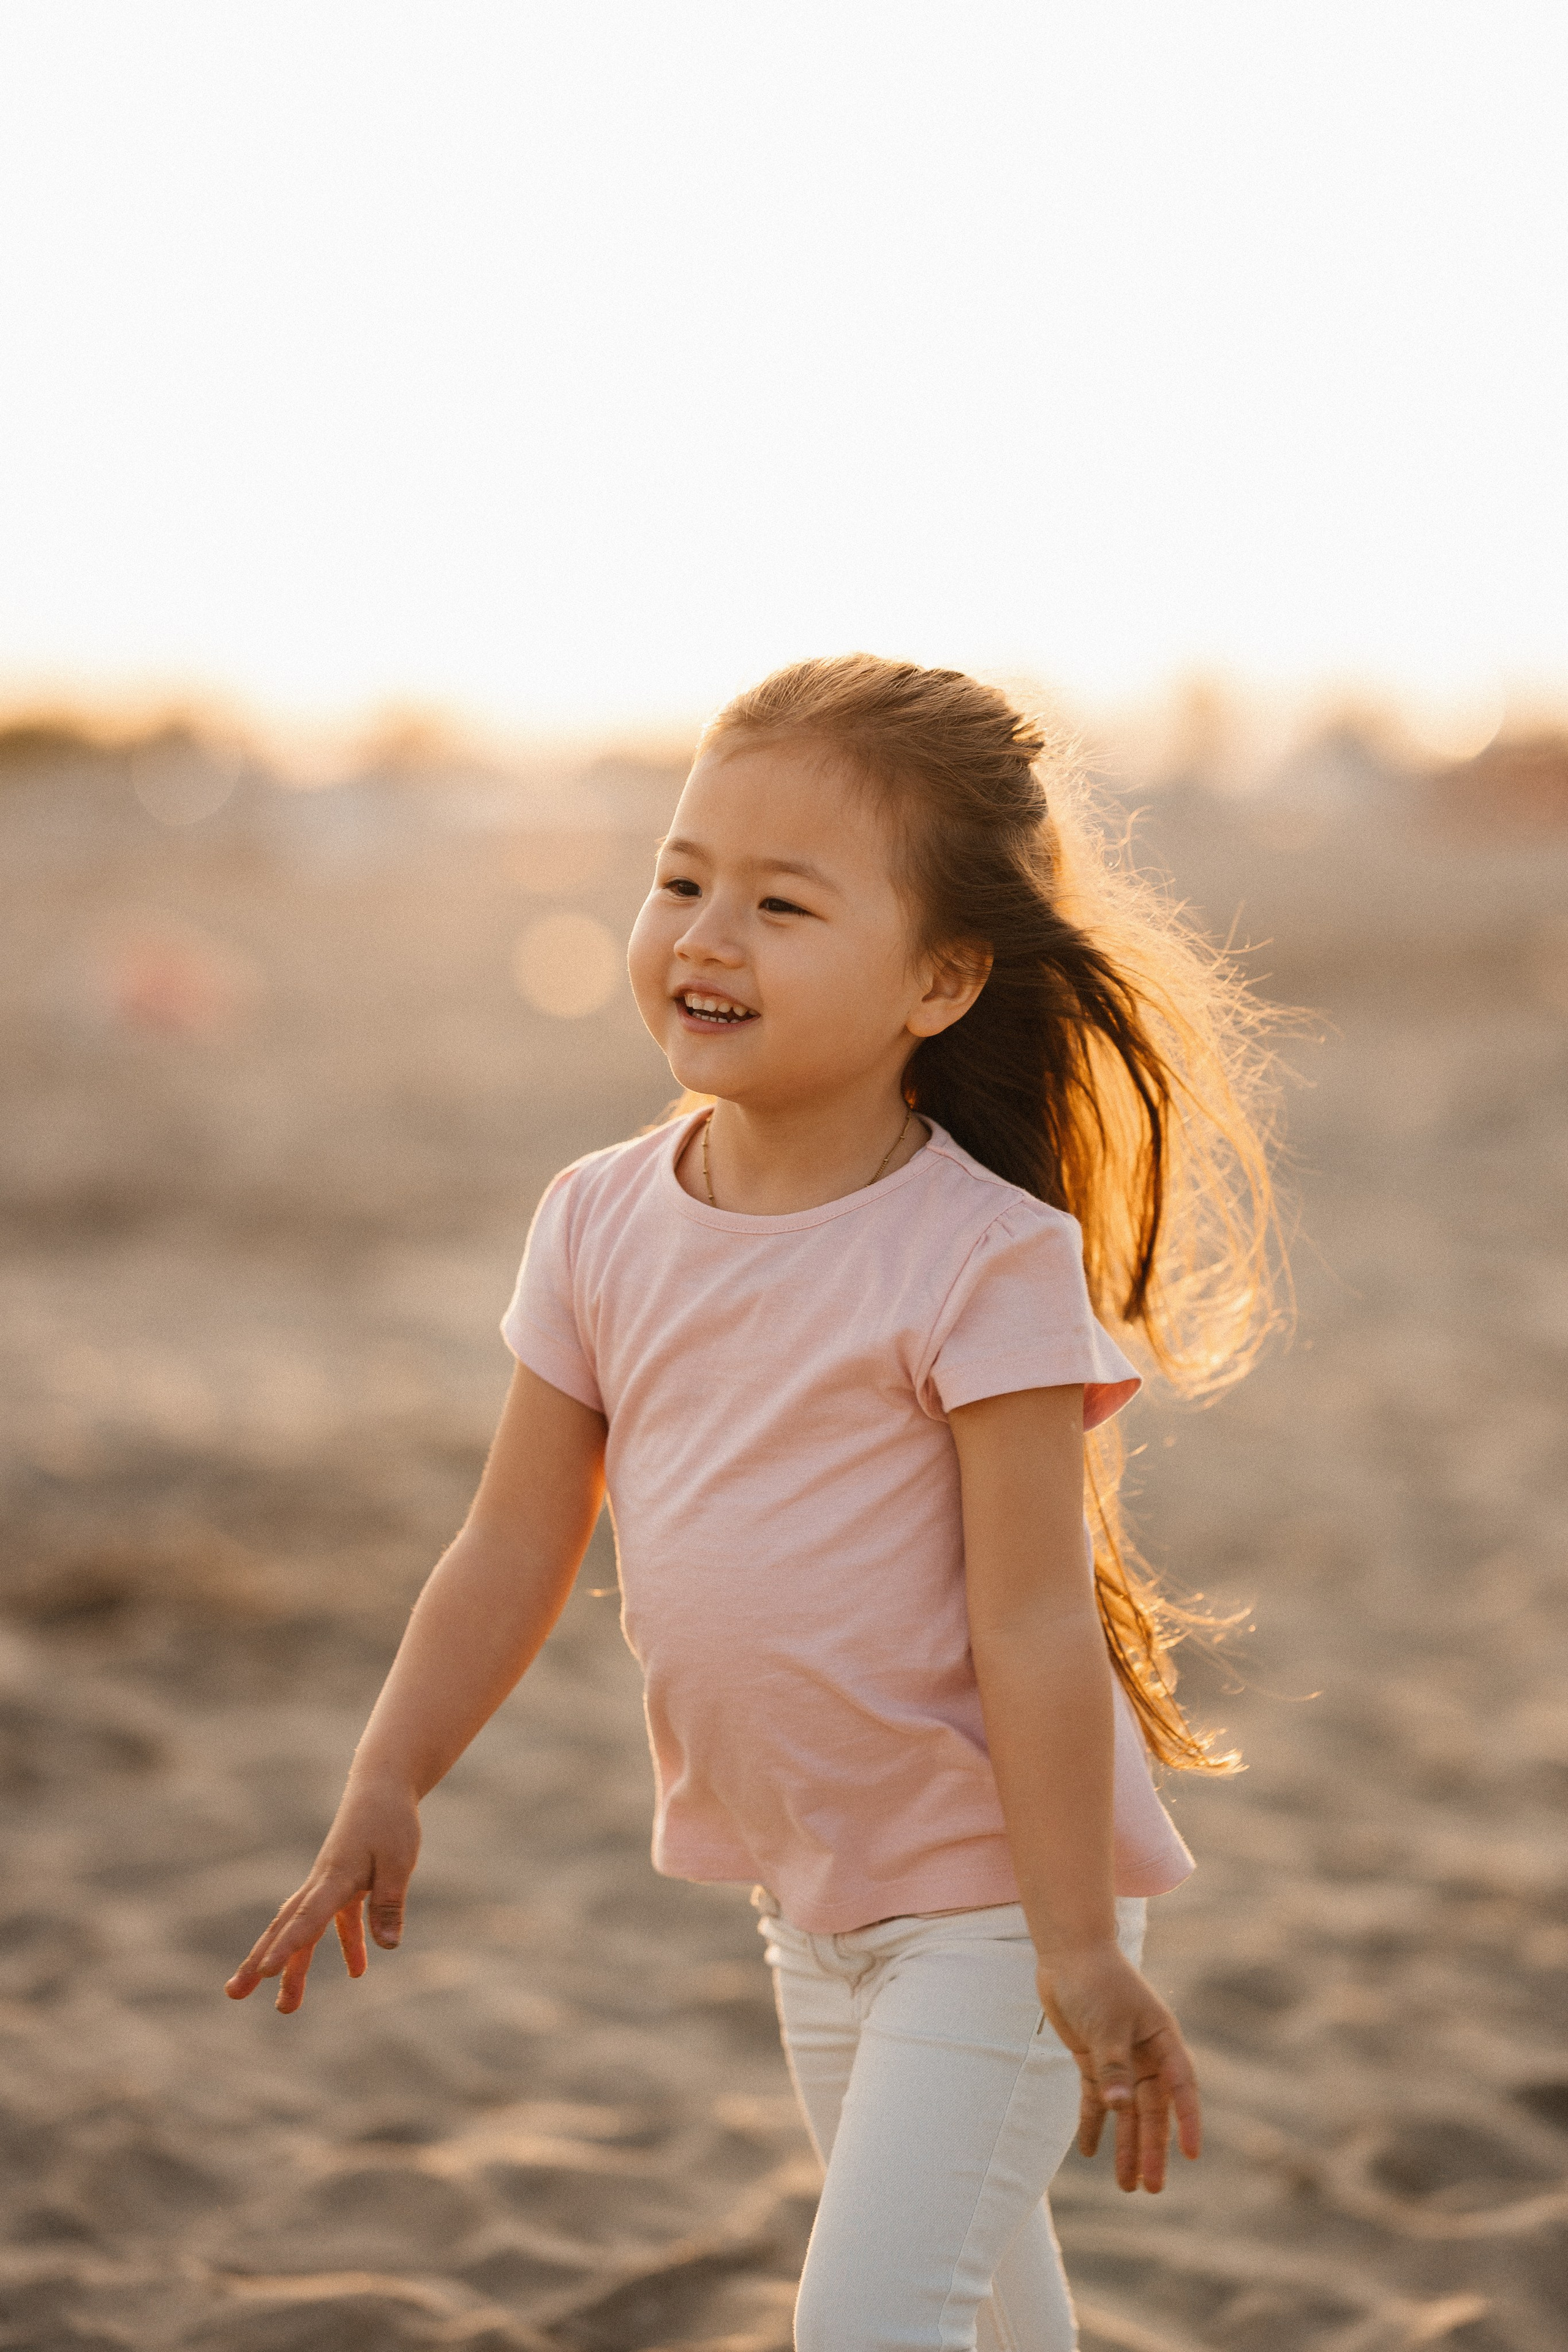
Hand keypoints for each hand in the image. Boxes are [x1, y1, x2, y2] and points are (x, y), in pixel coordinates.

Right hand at [224, 1777, 420, 2014]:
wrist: (382, 1784)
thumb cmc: (391, 1820)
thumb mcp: (399, 1861)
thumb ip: (389, 1904)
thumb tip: (388, 1947)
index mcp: (335, 1877)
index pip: (308, 1917)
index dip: (288, 1946)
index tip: (265, 1972)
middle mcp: (323, 1882)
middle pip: (286, 1928)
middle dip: (260, 1962)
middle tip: (233, 1994)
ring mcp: (329, 1883)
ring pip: (303, 1929)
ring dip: (294, 1966)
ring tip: (286, 2006)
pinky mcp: (344, 1883)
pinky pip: (337, 1920)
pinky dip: (347, 1944)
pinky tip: (358, 1971)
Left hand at [1037, 1940, 1200, 2191]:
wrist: (1068, 1953)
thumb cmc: (1096, 1982)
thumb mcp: (1106, 2025)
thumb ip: (1113, 2067)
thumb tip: (1119, 2108)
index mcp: (1162, 2039)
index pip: (1181, 2086)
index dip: (1187, 2120)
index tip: (1192, 2155)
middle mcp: (1145, 2054)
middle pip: (1152, 2109)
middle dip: (1151, 2148)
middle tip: (1153, 2188)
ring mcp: (1120, 2058)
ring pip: (1126, 2111)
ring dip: (1125, 2144)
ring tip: (1126, 2185)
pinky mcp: (1094, 2059)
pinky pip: (1096, 2099)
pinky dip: (1093, 2123)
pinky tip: (1089, 2152)